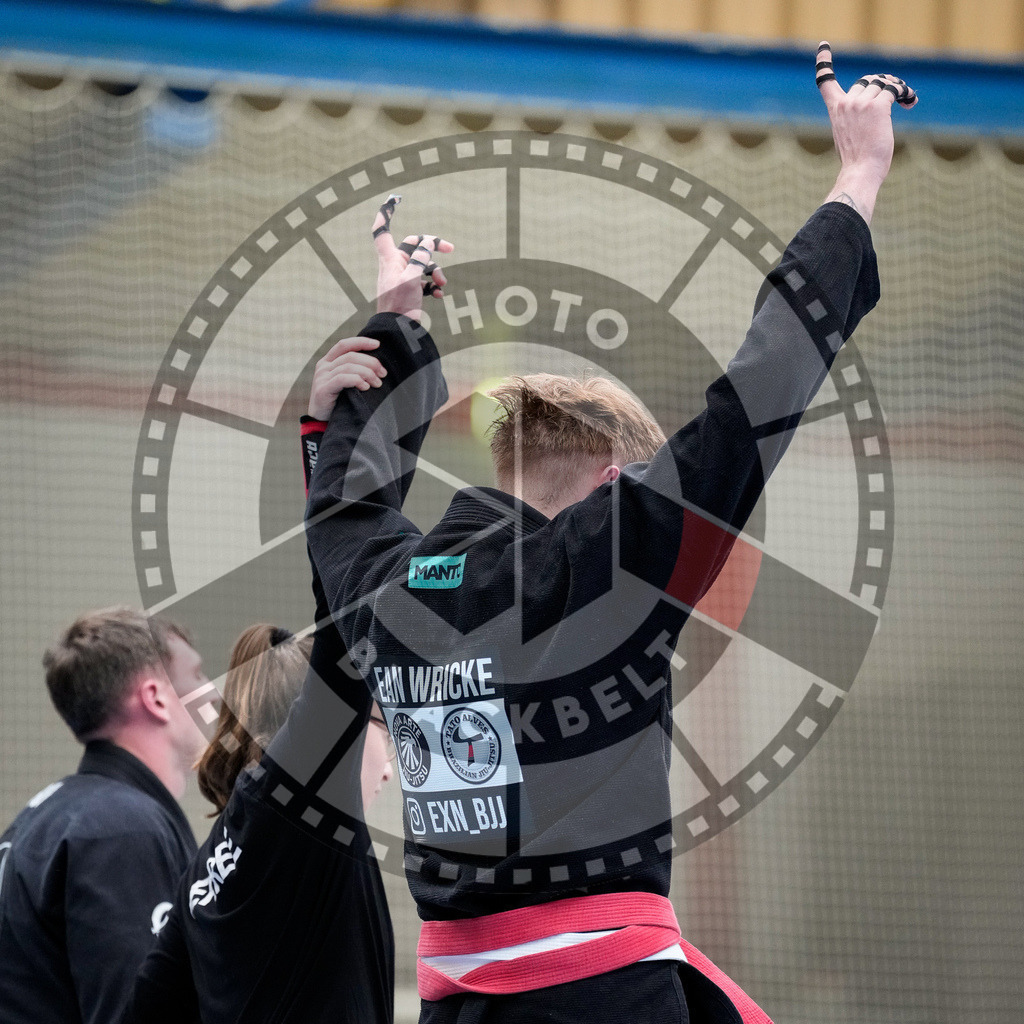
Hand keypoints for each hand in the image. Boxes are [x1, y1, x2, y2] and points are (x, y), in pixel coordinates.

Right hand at [308, 336, 385, 418]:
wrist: (320, 422)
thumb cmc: (338, 402)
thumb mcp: (344, 383)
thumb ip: (353, 371)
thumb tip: (378, 366)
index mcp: (328, 361)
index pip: (344, 345)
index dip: (361, 342)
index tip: (378, 344)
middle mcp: (323, 367)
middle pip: (350, 356)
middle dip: (370, 362)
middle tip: (383, 373)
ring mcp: (322, 377)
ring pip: (348, 366)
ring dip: (367, 373)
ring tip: (378, 383)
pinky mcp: (322, 389)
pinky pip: (342, 379)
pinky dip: (356, 380)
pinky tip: (366, 387)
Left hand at [371, 195, 453, 321]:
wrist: (398, 332)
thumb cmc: (399, 304)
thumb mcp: (411, 278)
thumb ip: (420, 258)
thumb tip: (426, 243)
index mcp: (389, 258)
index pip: (382, 230)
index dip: (387, 213)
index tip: (395, 199)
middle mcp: (395, 265)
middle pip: (414, 245)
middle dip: (432, 246)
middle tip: (450, 248)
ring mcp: (403, 278)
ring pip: (424, 265)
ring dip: (436, 271)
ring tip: (442, 283)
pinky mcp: (410, 291)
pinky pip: (425, 282)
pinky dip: (433, 286)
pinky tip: (438, 295)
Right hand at [816, 41, 916, 224]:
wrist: (860, 173)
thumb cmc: (857, 162)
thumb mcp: (848, 138)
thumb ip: (854, 119)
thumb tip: (878, 108)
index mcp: (835, 111)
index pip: (826, 83)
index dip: (824, 63)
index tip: (824, 47)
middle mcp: (846, 104)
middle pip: (867, 80)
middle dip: (883, 84)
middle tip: (897, 95)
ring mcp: (861, 104)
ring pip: (883, 83)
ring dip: (898, 88)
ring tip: (906, 100)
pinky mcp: (878, 107)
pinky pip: (895, 89)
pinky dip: (906, 93)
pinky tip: (911, 102)